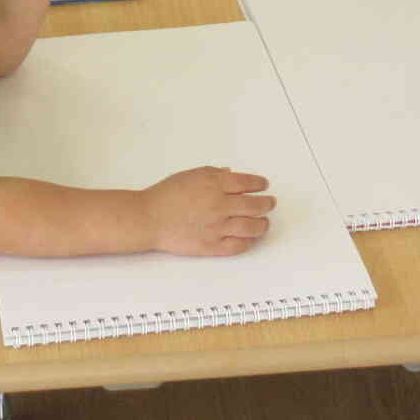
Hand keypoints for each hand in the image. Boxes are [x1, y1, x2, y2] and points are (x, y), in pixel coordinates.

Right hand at [142, 167, 275, 255]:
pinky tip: (251, 238)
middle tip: (270, 203)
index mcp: (214, 184)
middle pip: (255, 205)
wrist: (148, 218)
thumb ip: (213, 174)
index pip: (247, 182)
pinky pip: (239, 245)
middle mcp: (220, 205)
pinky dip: (249, 241)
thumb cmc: (165, 195)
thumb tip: (231, 175)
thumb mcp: (190, 175)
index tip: (263, 185)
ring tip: (264, 222)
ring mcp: (218, 227)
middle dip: (267, 204)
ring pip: (252, 227)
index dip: (259, 184)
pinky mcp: (212, 245)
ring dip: (263, 224)